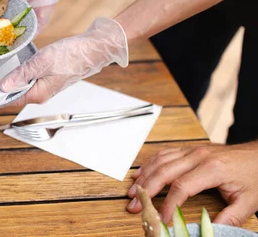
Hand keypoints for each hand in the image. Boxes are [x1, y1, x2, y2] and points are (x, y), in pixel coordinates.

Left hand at [0, 17, 127, 103]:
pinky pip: (29, 76)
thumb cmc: (72, 55)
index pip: (10, 99)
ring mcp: (45, 85)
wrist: (95, 48)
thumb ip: (23, 74)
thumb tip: (4, 87)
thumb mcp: (43, 62)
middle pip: (14, 92)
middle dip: (0, 83)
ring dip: (10, 75)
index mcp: (39, 94)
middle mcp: (41, 93)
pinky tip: (14, 61)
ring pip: (21, 83)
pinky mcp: (49, 76)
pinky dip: (20, 70)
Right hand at [127, 142, 257, 226]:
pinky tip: (142, 173)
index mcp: (212, 168)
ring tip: (133, 192)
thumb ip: (229, 218)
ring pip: (160, 161)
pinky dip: (150, 164)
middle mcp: (198, 156)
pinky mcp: (190, 149)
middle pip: (164, 172)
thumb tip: (209, 231)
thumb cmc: (255, 175)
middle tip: (135, 205)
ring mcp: (192, 150)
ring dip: (144, 176)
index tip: (161, 218)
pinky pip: (164, 154)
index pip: (181, 187)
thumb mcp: (249, 201)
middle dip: (146, 190)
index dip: (168, 204)